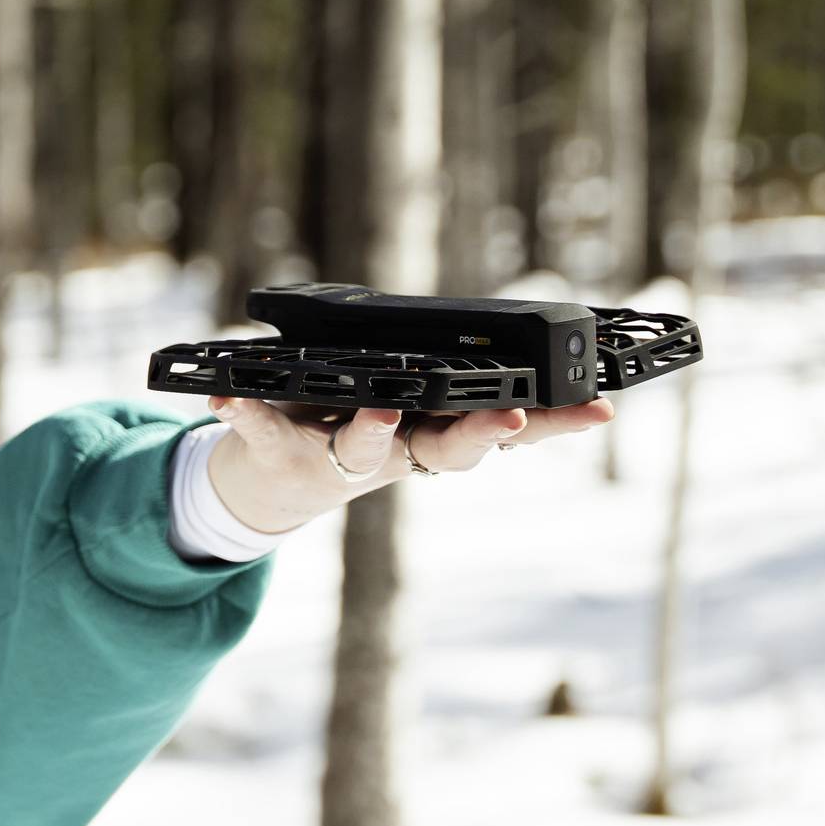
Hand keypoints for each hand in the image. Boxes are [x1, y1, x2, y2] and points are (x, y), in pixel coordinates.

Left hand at [201, 391, 620, 535]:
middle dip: (480, 433)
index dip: (554, 422)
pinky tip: (226, 394)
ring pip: (365, 449)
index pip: (506, 427)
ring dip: (373, 428)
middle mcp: (397, 451)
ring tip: (377, 409)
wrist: (268, 484)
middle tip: (505, 415)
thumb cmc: (350, 426)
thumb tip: (529, 341)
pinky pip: (261, 431)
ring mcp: (338, 458)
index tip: (598, 410)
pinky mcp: (278, 454)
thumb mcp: (412, 408)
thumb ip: (455, 383)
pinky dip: (244, 412)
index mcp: (433, 430)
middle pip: (449, 450)